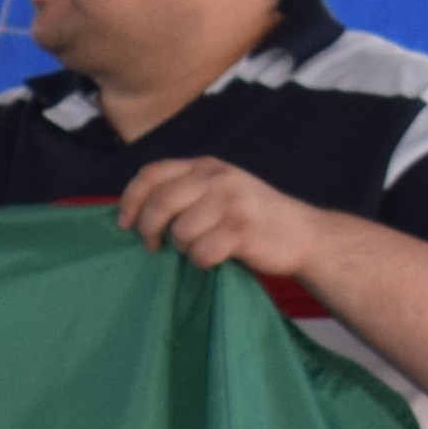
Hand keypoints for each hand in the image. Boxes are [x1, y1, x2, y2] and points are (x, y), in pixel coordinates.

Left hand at [111, 155, 332, 284]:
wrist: (303, 234)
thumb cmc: (252, 218)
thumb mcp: (220, 190)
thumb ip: (186, 191)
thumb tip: (135, 212)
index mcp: (206, 166)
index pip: (152, 173)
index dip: (130, 199)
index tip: (124, 223)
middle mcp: (217, 178)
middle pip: (160, 203)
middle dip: (148, 230)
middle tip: (154, 247)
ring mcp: (231, 202)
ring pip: (180, 232)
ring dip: (183, 249)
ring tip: (201, 249)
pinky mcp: (242, 229)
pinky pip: (201, 252)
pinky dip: (203, 262)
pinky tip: (216, 258)